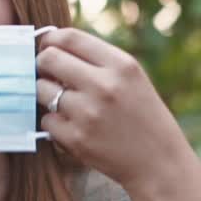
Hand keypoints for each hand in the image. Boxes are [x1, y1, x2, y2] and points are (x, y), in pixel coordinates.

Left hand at [35, 28, 185, 195]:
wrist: (159, 163)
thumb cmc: (142, 116)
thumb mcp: (133, 78)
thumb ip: (98, 61)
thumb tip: (52, 47)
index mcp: (121, 66)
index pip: (71, 38)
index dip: (50, 38)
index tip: (45, 45)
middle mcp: (104, 86)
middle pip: (49, 59)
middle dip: (42, 64)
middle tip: (47, 73)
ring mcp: (88, 113)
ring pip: (41, 90)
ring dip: (45, 94)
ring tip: (62, 101)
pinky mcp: (76, 139)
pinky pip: (46, 120)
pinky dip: (53, 122)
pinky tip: (71, 125)